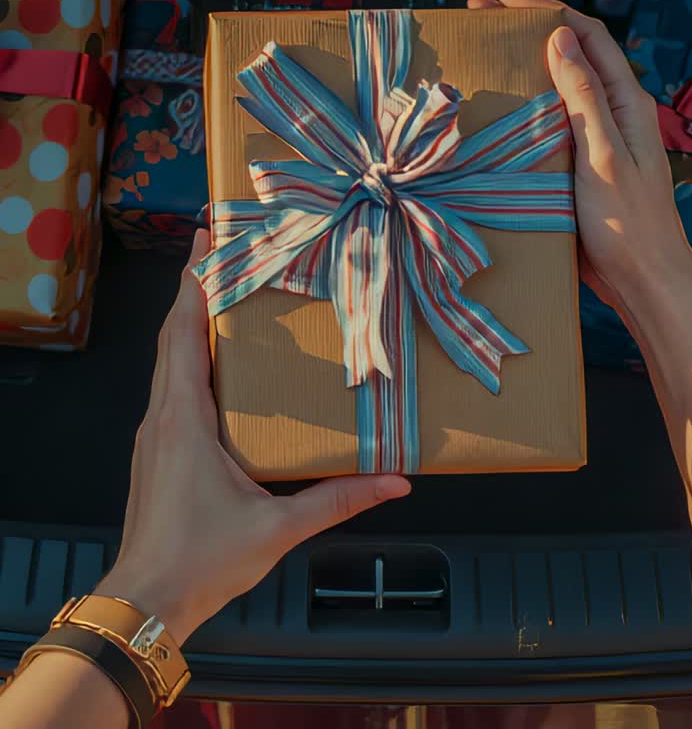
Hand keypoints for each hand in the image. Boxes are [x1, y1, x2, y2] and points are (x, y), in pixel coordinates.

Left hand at [100, 231, 409, 643]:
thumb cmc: (201, 562)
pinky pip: (170, 388)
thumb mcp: (276, 529)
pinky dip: (187, 359)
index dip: (194, 282)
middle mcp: (163, 416)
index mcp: (185, 418)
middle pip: (173, 336)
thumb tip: (394, 481)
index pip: (183, 331)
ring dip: (190, 324)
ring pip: (168, 362)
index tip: (205, 239)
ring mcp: (155, 435)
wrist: (145, 605)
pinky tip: (213, 365)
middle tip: (221, 250)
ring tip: (222, 295)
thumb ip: (337, 500)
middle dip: (195, 289)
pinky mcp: (157, 454)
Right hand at [468, 0, 691, 325]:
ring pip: (558, 86)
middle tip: (477, 17)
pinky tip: (495, 108)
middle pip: (570, 54)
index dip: (545, 9)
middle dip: (527, 29)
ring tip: (480, 52)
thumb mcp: (602, 153)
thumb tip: (561, 36)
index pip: (586, 34)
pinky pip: (549, 121)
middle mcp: (612, 111)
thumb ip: (583, 95)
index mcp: (625, 100)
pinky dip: (523, 103)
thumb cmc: (627, 222)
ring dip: (523, 63)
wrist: (643, 280)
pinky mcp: (580, 163)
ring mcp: (597, 136)